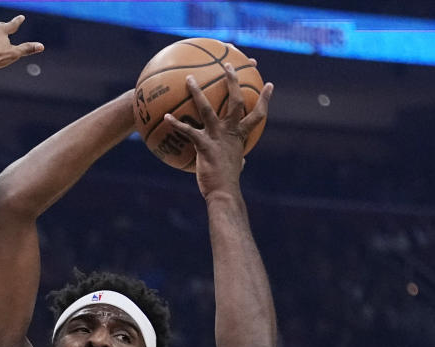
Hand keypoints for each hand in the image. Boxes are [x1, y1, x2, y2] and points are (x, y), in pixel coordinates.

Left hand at [164, 62, 272, 201]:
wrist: (224, 192)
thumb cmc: (228, 181)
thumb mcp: (236, 166)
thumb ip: (239, 159)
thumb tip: (242, 161)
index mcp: (241, 135)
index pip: (258, 114)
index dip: (265, 99)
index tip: (269, 84)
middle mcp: (231, 132)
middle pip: (236, 100)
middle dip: (233, 80)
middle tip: (228, 64)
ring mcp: (217, 137)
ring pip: (208, 109)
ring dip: (198, 92)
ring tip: (189, 79)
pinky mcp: (204, 145)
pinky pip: (188, 130)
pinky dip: (176, 123)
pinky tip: (166, 116)